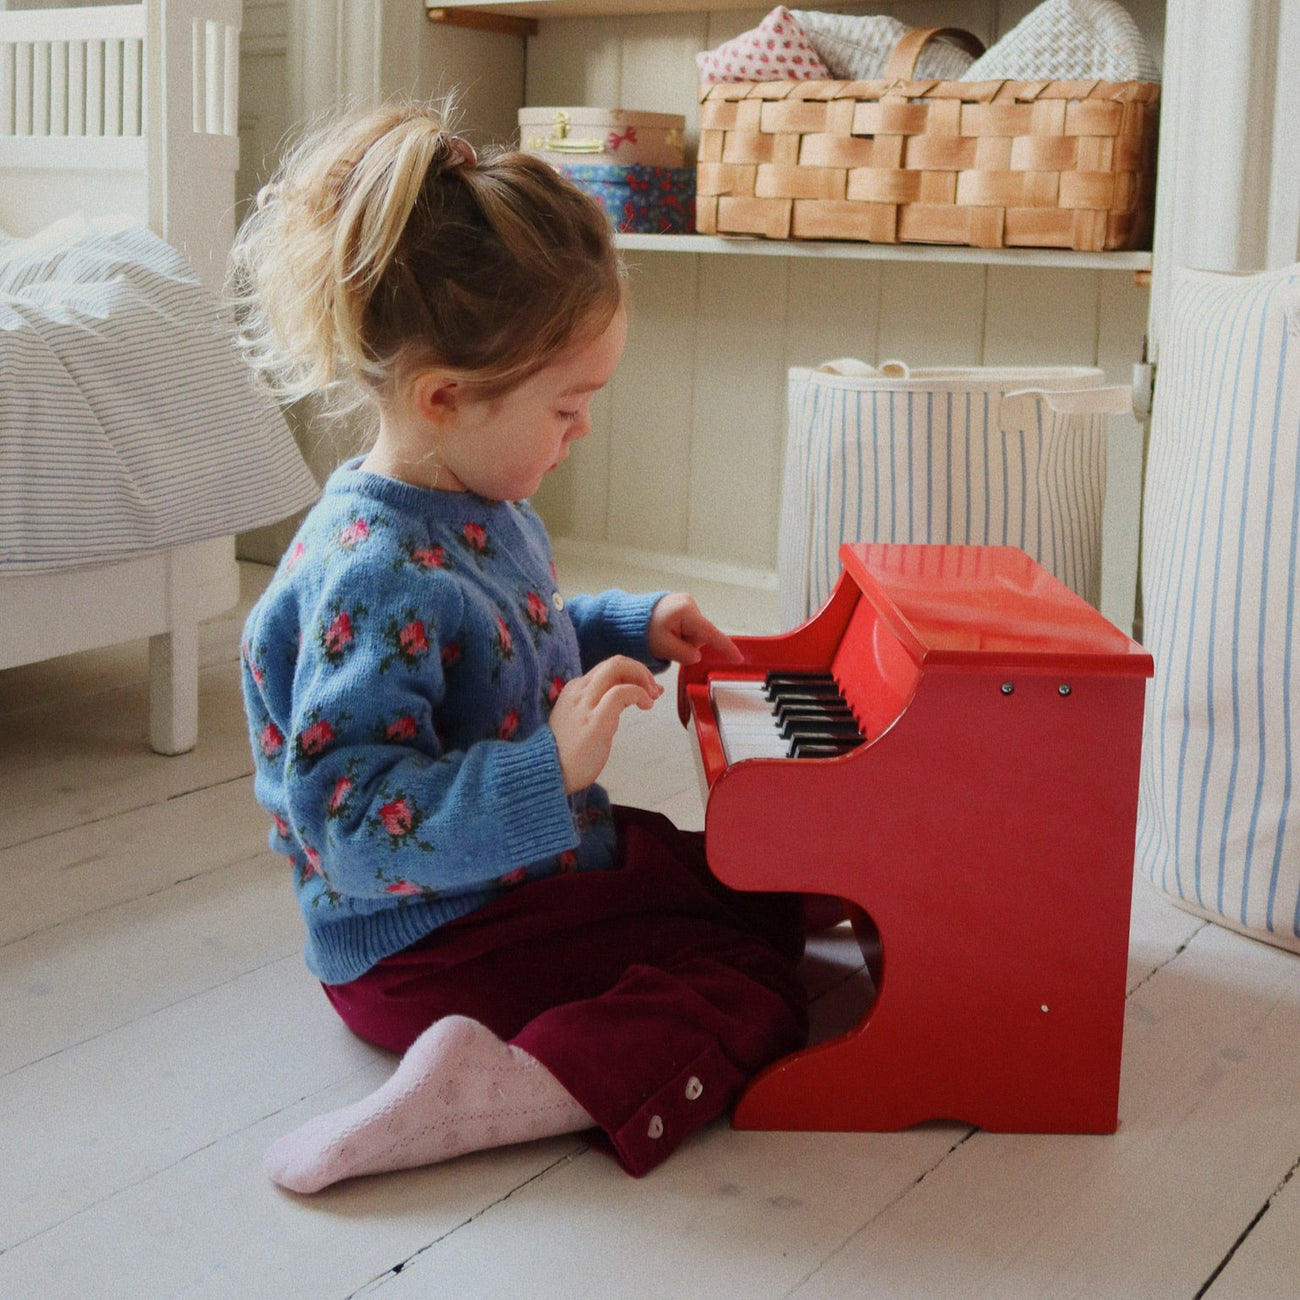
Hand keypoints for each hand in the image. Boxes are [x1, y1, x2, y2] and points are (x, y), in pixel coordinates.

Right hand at [549, 655, 662, 793]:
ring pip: (616, 668)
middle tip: (654, 690)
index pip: (608, 669)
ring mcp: (585, 704)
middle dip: (640, 670)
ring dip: (642, 678)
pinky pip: (620, 692)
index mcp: (575, 690)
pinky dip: (638, 693)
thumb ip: (603, 707)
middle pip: (615, 662)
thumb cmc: (569, 754)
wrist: (547, 774)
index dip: (633, 674)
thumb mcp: (584, 721)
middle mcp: (578, 691)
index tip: (648, 689)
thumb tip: (631, 698)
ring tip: (652, 697)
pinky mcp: (595, 720)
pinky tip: (645, 705)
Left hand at [647, 593, 741, 665]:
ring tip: (666, 637)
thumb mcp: (663, 647)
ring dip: (684, 640)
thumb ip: (684, 654)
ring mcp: (686, 603)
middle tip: (669, 645)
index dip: (725, 647)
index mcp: (685, 612)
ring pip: (695, 632)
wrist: (629, 618)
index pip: (710, 633)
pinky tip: (669, 633)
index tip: (738, 658)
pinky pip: (690, 627)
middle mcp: (689, 603)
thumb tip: (696, 656)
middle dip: (688, 645)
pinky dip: (681, 634)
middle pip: (701, 635)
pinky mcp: (683, 606)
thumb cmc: (642, 631)